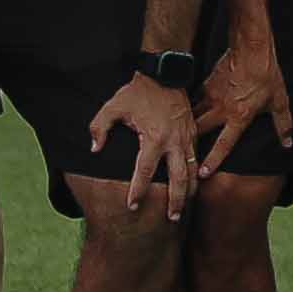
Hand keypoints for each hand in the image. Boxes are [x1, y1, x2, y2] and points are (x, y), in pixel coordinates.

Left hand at [84, 74, 193, 216]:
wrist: (164, 73)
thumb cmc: (137, 91)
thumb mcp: (113, 106)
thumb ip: (99, 128)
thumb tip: (95, 149)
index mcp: (153, 138)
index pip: (144, 172)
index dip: (137, 191)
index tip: (132, 206)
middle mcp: (173, 141)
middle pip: (178, 179)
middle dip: (175, 201)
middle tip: (172, 218)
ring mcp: (186, 138)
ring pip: (193, 171)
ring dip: (190, 191)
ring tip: (186, 208)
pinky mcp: (193, 133)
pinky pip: (197, 159)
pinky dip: (196, 174)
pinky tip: (193, 185)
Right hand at [191, 35, 291, 185]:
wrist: (251, 47)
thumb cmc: (266, 74)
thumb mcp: (279, 101)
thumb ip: (283, 125)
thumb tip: (287, 143)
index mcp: (239, 117)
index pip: (224, 144)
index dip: (213, 161)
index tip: (201, 174)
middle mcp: (221, 109)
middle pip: (200, 131)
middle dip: (192, 144)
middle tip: (185, 157)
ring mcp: (211, 96)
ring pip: (193, 115)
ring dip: (189, 126)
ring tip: (181, 137)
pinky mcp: (206, 84)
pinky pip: (195, 100)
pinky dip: (192, 107)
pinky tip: (189, 112)